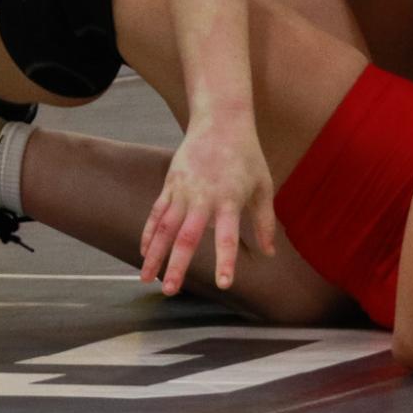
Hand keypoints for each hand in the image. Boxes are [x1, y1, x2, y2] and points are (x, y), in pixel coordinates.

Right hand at [140, 116, 275, 295]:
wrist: (220, 120)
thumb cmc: (247, 156)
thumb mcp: (264, 186)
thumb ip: (265, 221)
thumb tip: (269, 253)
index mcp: (229, 199)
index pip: (227, 236)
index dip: (225, 260)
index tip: (223, 284)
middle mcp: (203, 197)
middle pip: (186, 236)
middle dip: (177, 265)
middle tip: (170, 291)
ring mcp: (183, 190)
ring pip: (165, 228)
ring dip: (155, 255)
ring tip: (146, 279)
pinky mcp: (170, 183)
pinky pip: (156, 212)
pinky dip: (149, 233)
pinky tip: (144, 253)